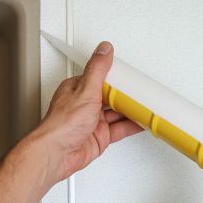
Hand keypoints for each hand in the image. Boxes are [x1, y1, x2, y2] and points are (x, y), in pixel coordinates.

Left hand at [32, 41, 141, 183]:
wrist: (58, 153)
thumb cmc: (62, 124)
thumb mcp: (85, 90)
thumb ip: (97, 69)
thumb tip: (104, 49)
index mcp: (77, 90)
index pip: (100, 78)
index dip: (115, 77)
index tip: (129, 75)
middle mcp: (84, 105)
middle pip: (110, 96)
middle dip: (125, 95)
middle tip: (141, 91)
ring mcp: (92, 122)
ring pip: (116, 113)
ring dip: (130, 110)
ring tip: (145, 105)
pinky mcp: (99, 137)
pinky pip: (119, 129)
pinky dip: (131, 125)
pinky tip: (140, 122)